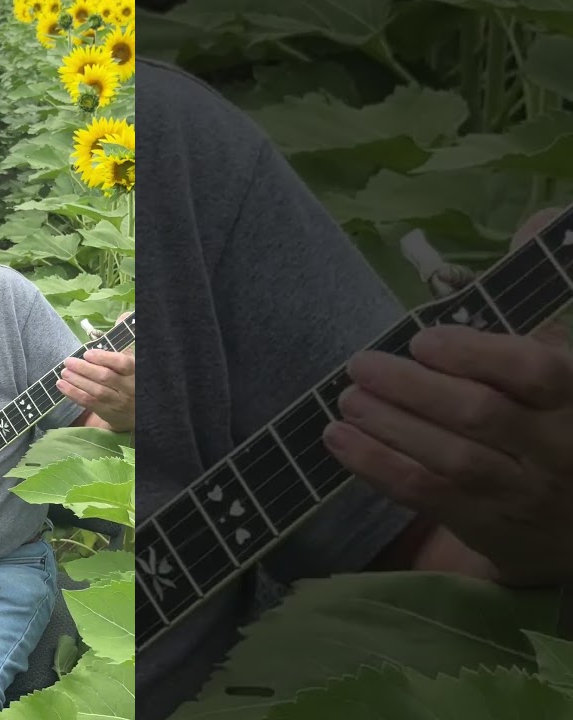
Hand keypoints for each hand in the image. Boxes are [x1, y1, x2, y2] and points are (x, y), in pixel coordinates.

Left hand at [57, 311, 135, 431]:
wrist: (139, 409)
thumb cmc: (132, 378)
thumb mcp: (133, 359)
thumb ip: (125, 339)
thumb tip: (123, 315)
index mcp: (135, 371)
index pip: (122, 364)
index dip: (104, 358)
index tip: (88, 353)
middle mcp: (128, 387)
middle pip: (105, 378)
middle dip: (85, 369)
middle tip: (68, 361)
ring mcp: (118, 402)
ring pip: (96, 392)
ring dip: (77, 381)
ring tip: (63, 372)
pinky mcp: (107, 412)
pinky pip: (89, 403)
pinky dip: (73, 394)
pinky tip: (61, 386)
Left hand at [323, 209, 572, 585]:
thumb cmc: (559, 418)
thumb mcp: (563, 360)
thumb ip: (541, 295)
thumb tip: (536, 219)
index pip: (534, 370)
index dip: (475, 353)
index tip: (423, 339)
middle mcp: (556, 446)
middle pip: (480, 415)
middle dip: (412, 389)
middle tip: (361, 366)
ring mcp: (521, 490)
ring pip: (450, 459)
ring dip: (389, 426)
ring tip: (347, 399)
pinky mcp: (486, 524)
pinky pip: (426, 496)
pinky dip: (377, 466)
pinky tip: (340, 440)